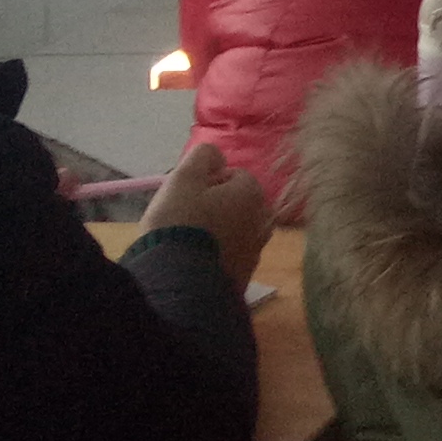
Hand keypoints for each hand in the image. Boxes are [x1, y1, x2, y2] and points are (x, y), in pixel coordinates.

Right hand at [138, 140, 274, 288]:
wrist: (178, 283)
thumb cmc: (179, 223)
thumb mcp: (183, 178)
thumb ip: (203, 156)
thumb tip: (219, 157)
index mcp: (253, 193)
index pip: (233, 175)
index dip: (207, 182)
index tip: (186, 196)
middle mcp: (263, 221)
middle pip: (237, 204)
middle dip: (215, 207)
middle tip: (185, 218)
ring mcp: (256, 252)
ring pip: (235, 231)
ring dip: (217, 232)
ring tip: (187, 242)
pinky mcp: (244, 278)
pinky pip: (230, 257)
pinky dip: (216, 255)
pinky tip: (194, 262)